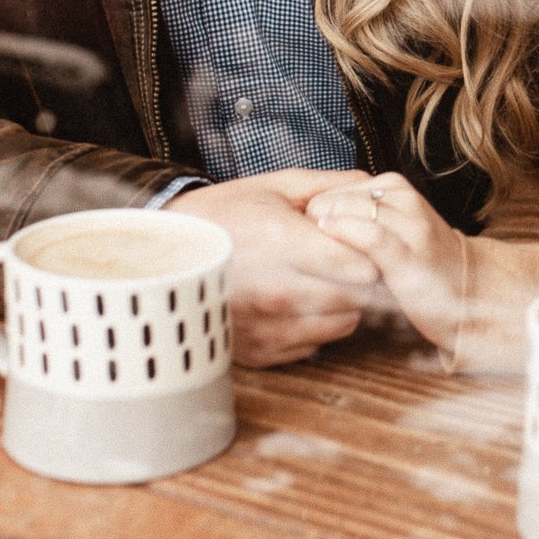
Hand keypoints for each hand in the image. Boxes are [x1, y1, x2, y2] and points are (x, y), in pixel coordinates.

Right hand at [166, 171, 381, 366]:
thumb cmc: (224, 213)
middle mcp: (275, 292)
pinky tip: (299, 300)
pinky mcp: (259, 352)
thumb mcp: (274, 186)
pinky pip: (315, 344)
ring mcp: (266, 326)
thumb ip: (329, 186)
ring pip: (342, 324)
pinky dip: (317, 324)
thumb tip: (372, 191)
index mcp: (282, 244)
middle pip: (357, 298)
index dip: (368, 252)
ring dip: (343, 303)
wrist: (165, 252)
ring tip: (321, 279)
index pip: (360, 266)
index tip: (360, 242)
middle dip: (360, 278)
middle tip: (345, 259)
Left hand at [307, 171, 464, 357]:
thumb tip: (304, 215)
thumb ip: (352, 214)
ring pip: (346, 214)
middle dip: (311, 226)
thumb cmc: (416, 260)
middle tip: (303, 255)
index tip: (298, 241)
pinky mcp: (409, 254)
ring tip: (311, 262)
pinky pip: (369, 238)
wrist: (469, 289)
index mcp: (391, 186)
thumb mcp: (386, 224)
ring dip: (320, 239)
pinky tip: (331, 258)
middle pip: (331, 200)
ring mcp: (408, 224)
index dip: (308, 214)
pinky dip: (345, 243)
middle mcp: (401, 197)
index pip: (329, 188)